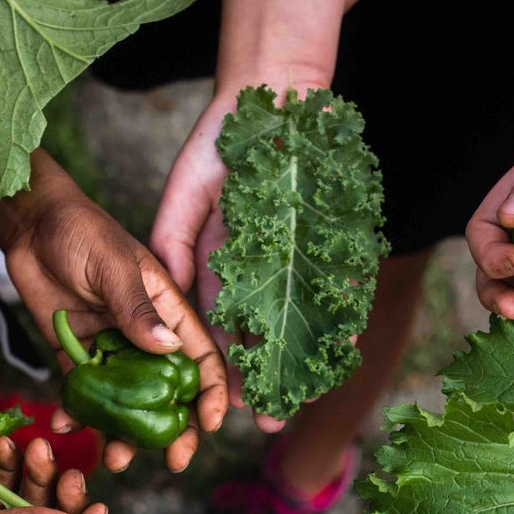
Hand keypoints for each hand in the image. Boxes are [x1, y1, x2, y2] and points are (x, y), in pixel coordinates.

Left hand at [4, 181, 225, 472]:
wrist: (30, 226)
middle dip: (175, 430)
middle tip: (175, 464)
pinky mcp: (78, 355)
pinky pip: (85, 393)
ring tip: (115, 459)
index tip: (208, 426)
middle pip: (169, 392)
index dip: (210, 393)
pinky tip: (66, 425)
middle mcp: (144, 336)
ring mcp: (112, 349)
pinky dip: (78, 413)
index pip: (200, 358)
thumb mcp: (113, 266)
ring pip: (128, 402)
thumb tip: (168, 349)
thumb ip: (137, 308)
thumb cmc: (81, 232)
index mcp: (167, 311)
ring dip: (125, 433)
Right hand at [150, 78, 329, 436]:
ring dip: (303, 357)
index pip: (216, 328)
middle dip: (264, 376)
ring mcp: (295, 257)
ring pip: (300, 318)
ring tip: (306, 395)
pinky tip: (345, 339)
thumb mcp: (182, 196)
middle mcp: (257, 270)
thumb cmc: (220, 143)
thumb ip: (171, 248)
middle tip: (267, 420)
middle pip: (260, 333)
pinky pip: (339, 283)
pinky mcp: (330, 240)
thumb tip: (169, 304)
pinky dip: (343, 308)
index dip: (219, 366)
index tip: (222, 404)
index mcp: (218, 267)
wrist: (273, 93)